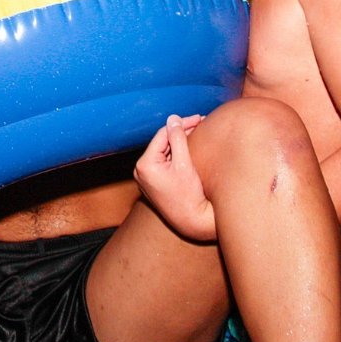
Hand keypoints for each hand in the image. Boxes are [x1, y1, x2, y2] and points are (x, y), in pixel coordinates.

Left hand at [134, 114, 215, 240]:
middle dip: (181, 133)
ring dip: (179, 143)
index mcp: (145, 164)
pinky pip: (163, 163)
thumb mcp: (184, 163)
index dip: (181, 124)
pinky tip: (189, 148)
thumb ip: (178, 139)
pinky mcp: (153, 184)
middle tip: (200, 123)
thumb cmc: (189, 196)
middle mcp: (140, 171)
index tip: (198, 119)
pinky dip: (175, 155)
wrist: (192, 223)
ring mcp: (145, 179)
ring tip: (197, 132)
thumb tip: (173, 118)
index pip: (163, 135)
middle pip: (162, 143)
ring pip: (163, 152)